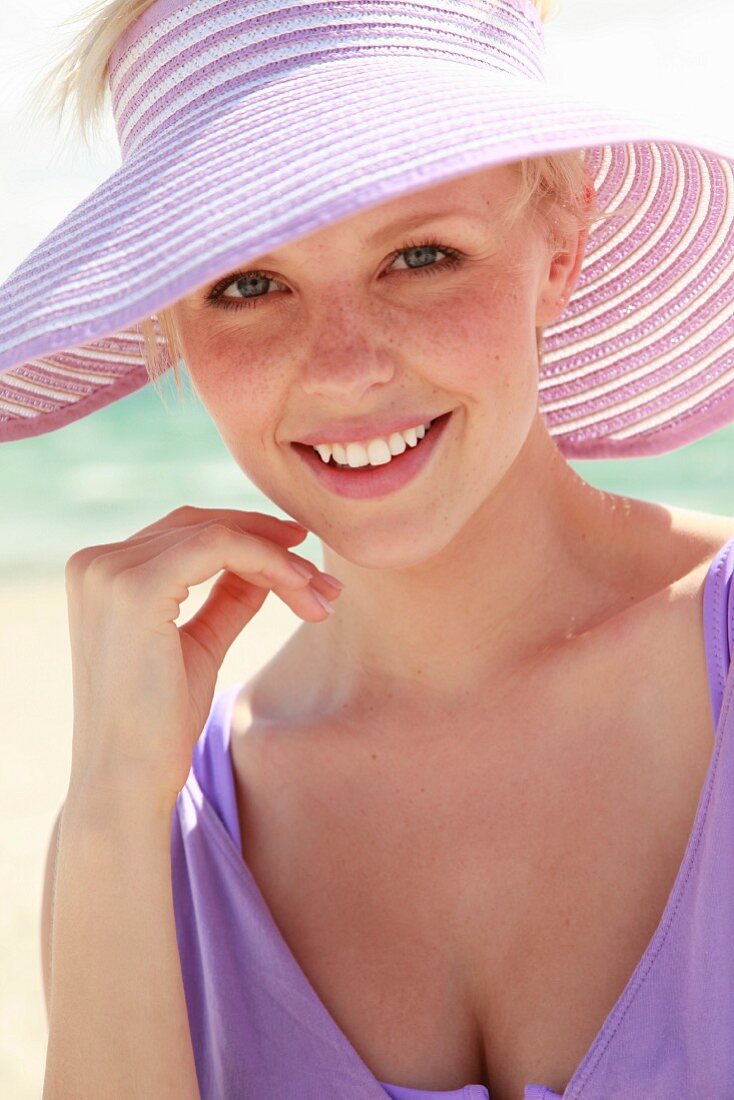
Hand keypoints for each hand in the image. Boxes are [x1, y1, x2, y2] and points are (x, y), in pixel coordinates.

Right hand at [63, 507, 342, 809]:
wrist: (127, 782)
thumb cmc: (159, 726)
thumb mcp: (200, 645)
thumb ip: (227, 598)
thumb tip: (268, 563)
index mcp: (99, 573)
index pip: (185, 533)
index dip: (250, 540)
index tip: (304, 568)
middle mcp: (95, 562)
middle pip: (202, 525)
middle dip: (272, 547)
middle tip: (324, 583)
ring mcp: (110, 571)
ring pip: (218, 534)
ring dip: (280, 560)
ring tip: (320, 598)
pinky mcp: (136, 588)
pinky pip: (219, 547)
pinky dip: (267, 561)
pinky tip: (298, 589)